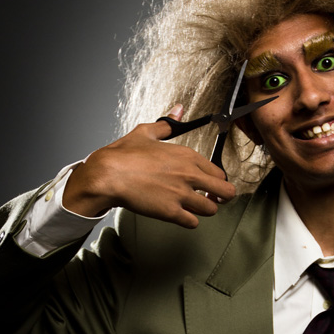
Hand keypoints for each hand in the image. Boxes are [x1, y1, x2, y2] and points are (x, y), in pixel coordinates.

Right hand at [63, 105, 235, 228]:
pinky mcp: (171, 212)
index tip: (210, 184)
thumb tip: (178, 110)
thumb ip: (168, 124)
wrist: (108, 174)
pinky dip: (188, 221)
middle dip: (222, 196)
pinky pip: (193, 222)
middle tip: (213, 198)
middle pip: (226, 191)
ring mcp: (182, 194)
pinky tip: (180, 215)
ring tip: (194, 207)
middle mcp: (189, 174)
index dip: (216, 180)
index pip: (219, 172)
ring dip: (205, 209)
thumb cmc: (124, 155)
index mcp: (187, 155)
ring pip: (211, 209)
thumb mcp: (146, 132)